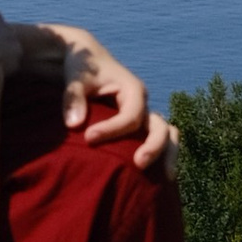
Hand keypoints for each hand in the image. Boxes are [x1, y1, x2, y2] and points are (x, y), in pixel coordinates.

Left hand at [40, 23, 177, 178]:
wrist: (90, 61)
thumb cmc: (83, 69)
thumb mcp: (76, 78)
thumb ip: (73, 98)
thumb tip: (73, 124)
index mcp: (132, 89)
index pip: (130, 115)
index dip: (112, 129)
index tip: (88, 139)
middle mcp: (143, 104)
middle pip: (160, 127)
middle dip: (153, 146)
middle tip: (139, 165)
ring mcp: (145, 115)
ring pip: (168, 135)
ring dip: (168, 155)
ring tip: (167, 179)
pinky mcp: (141, 126)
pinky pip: (160, 141)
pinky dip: (162, 157)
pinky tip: (159, 180)